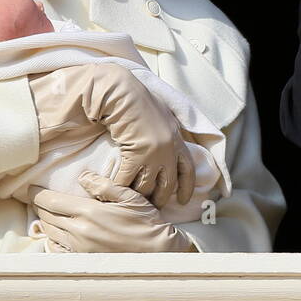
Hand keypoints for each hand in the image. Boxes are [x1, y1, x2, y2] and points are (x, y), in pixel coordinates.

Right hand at [28, 64, 194, 207]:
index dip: (186, 187)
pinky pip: (127, 181)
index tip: (182, 200)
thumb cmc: (140, 100)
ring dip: (137, 196)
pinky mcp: (135, 156)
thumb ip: (168, 130)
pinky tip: (113, 191)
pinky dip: (120, 188)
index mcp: (178, 140)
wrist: (124, 94)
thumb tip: (169, 136)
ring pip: (146, 187)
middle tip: (150, 206)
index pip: (187, 170)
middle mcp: (169, 151)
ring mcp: (153, 155)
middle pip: (167, 184)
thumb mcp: (164, 115)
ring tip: (129, 201)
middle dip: (159, 198)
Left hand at [29, 172, 195, 252]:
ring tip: (45, 214)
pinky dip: (52, 241)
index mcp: (88, 212)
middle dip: (40, 206)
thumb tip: (83, 176)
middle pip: (47, 216)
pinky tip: (56, 235)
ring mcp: (80, 249)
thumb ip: (104, 185)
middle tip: (38, 200)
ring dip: (45, 222)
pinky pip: (58, 251)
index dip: (37, 194)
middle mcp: (79, 231)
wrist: (158, 252)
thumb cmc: (146, 222)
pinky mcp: (84, 261)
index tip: (30, 189)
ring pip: (50, 233)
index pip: (50, 201)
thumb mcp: (129, 197)